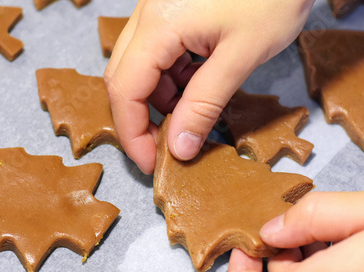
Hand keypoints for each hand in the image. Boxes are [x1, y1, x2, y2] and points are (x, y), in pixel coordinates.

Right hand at [104, 0, 314, 173]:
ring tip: (187, 120)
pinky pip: (159, 53)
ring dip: (157, 100)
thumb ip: (204, 105)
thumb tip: (179, 148)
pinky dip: (171, 78)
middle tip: (164, 149)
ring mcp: (158, 9)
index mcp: (159, 24)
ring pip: (139, 67)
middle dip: (139, 120)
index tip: (151, 164)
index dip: (132, 134)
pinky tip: (195, 89)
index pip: (125, 90)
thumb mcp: (240, 57)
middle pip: (122, 78)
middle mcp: (148, 14)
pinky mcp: (173, 11)